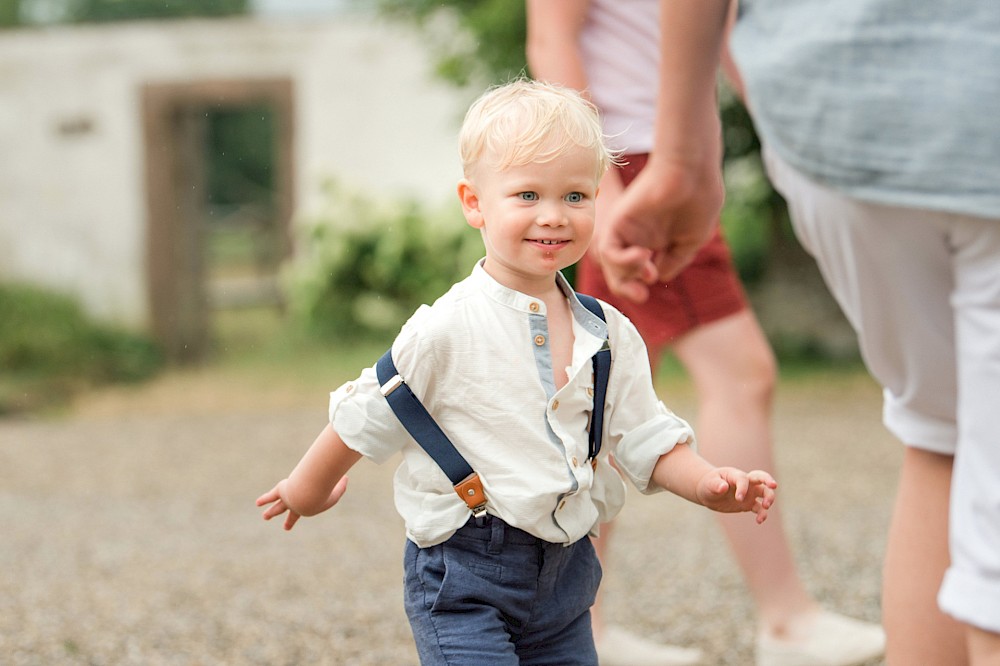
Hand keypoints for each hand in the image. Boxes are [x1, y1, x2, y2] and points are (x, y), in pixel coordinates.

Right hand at [256, 476, 349, 530]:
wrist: (309, 493)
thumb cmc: (323, 493)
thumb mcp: (336, 489)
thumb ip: (341, 484)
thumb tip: (345, 477)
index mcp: (308, 508)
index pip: (309, 513)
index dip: (310, 515)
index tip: (308, 520)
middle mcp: (297, 507)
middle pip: (292, 514)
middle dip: (289, 520)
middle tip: (286, 527)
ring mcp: (287, 500)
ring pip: (278, 507)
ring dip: (271, 512)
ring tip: (265, 517)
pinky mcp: (281, 491)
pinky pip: (271, 496)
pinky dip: (264, 499)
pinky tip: (258, 503)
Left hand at [597, 144, 723, 302]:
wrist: (692, 170)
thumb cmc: (699, 199)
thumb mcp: (691, 238)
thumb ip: (675, 259)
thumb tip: (659, 277)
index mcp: (657, 242)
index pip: (638, 272)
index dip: (642, 284)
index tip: (654, 282)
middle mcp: (639, 238)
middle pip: (621, 273)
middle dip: (628, 289)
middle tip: (641, 296)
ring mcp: (628, 230)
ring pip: (612, 265)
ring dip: (627, 276)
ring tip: (647, 269)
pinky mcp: (618, 222)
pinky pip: (609, 250)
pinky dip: (622, 261)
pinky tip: (642, 256)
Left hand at [696, 468, 775, 523]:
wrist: (708, 493)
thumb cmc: (709, 484)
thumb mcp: (709, 484)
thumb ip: (716, 485)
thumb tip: (723, 487)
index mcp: (735, 475)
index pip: (744, 479)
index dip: (743, 488)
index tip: (738, 498)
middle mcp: (745, 482)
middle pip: (762, 478)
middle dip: (769, 480)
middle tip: (773, 486)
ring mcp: (749, 493)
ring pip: (765, 493)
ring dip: (769, 498)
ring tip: (766, 507)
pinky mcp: (749, 504)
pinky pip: (759, 509)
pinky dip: (762, 514)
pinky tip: (759, 521)